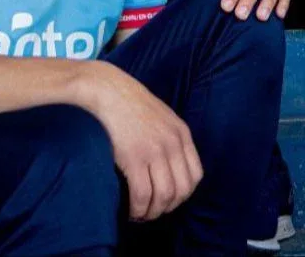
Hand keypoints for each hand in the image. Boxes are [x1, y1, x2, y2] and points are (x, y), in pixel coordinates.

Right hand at [81, 61, 202, 221]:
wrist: (109, 90)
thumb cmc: (130, 104)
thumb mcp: (162, 117)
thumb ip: (171, 138)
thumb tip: (169, 166)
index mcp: (182, 134)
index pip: (196, 175)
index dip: (184, 194)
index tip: (169, 200)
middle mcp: (173, 144)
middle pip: (182, 190)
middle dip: (169, 207)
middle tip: (154, 211)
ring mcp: (155, 151)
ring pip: (164, 196)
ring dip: (153, 212)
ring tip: (141, 214)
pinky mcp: (134, 158)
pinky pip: (143, 194)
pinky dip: (139, 208)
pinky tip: (131, 210)